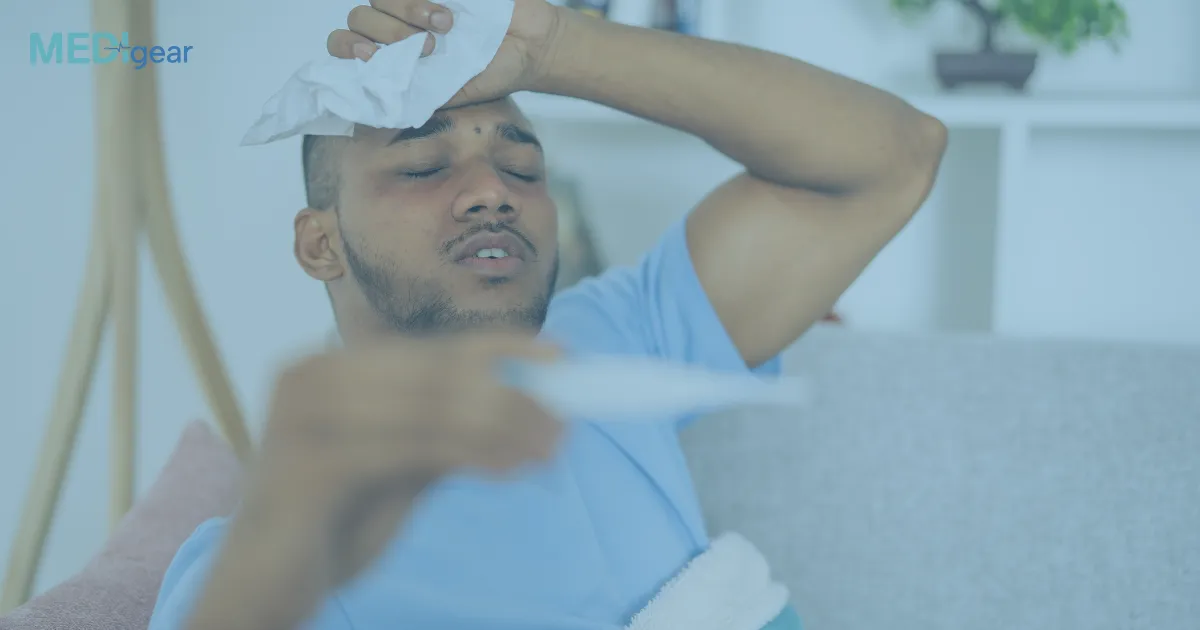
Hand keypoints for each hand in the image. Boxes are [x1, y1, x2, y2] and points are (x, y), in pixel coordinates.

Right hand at [247, 331, 563, 589]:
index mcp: (329, 367)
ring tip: (551, 448)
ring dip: (502, 426)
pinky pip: (411, 449)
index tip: (562, 354)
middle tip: (566, 420)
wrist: (258, 589)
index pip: (429, 349)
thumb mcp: (398, 470)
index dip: (500, 347)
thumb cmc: (328, 526)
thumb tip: (527, 404)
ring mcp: (304, 416)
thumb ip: (446, 433)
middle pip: (435, 373)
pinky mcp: (307, 463)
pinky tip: (511, 468)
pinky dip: (471, 454)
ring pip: (430, 407)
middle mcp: (311, 376)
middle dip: (512, 395)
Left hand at [327, 0, 564, 107]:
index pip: (344, 46)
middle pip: (359, 17)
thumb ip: (413, 95)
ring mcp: (413, 3)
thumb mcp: (450, 95)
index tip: (371, 56)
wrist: (530, 46)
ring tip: (446, 26)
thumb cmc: (492, 74)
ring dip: (409, 10)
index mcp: (394, 57)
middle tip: (428, 48)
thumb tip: (375, 104)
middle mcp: (397, 27)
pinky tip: (447, 12)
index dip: (347, 48)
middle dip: (388, 33)